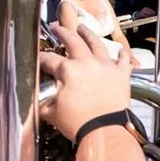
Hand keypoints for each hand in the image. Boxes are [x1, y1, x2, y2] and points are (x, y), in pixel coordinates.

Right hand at [39, 18, 136, 140]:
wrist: (105, 132)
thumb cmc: (80, 124)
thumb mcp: (51, 113)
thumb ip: (42, 101)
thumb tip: (36, 98)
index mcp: (68, 71)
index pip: (49, 59)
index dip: (41, 58)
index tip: (38, 59)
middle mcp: (87, 63)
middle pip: (73, 41)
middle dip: (62, 32)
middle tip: (57, 28)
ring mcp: (106, 67)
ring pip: (97, 44)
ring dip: (89, 35)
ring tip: (83, 28)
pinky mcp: (121, 76)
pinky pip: (123, 60)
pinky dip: (122, 54)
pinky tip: (121, 50)